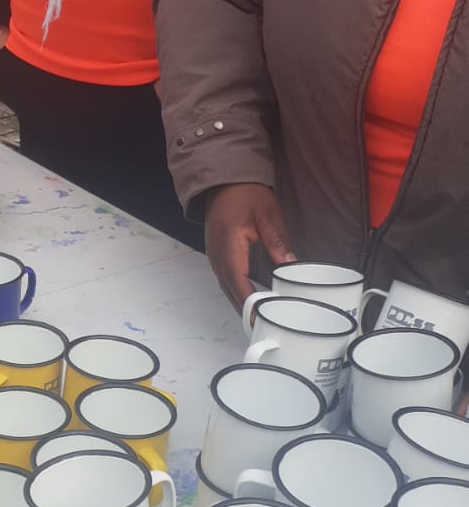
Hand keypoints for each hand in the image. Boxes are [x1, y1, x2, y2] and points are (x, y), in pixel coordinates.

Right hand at [205, 183, 295, 311]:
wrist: (223, 179)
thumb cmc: (243, 192)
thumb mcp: (268, 214)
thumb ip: (278, 241)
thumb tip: (290, 267)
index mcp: (229, 246)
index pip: (239, 283)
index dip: (249, 304)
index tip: (261, 319)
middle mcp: (218, 255)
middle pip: (231, 292)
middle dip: (246, 310)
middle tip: (265, 327)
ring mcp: (215, 256)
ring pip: (227, 287)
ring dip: (241, 303)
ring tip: (260, 317)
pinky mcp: (219, 254)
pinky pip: (227, 279)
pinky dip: (238, 291)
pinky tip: (252, 297)